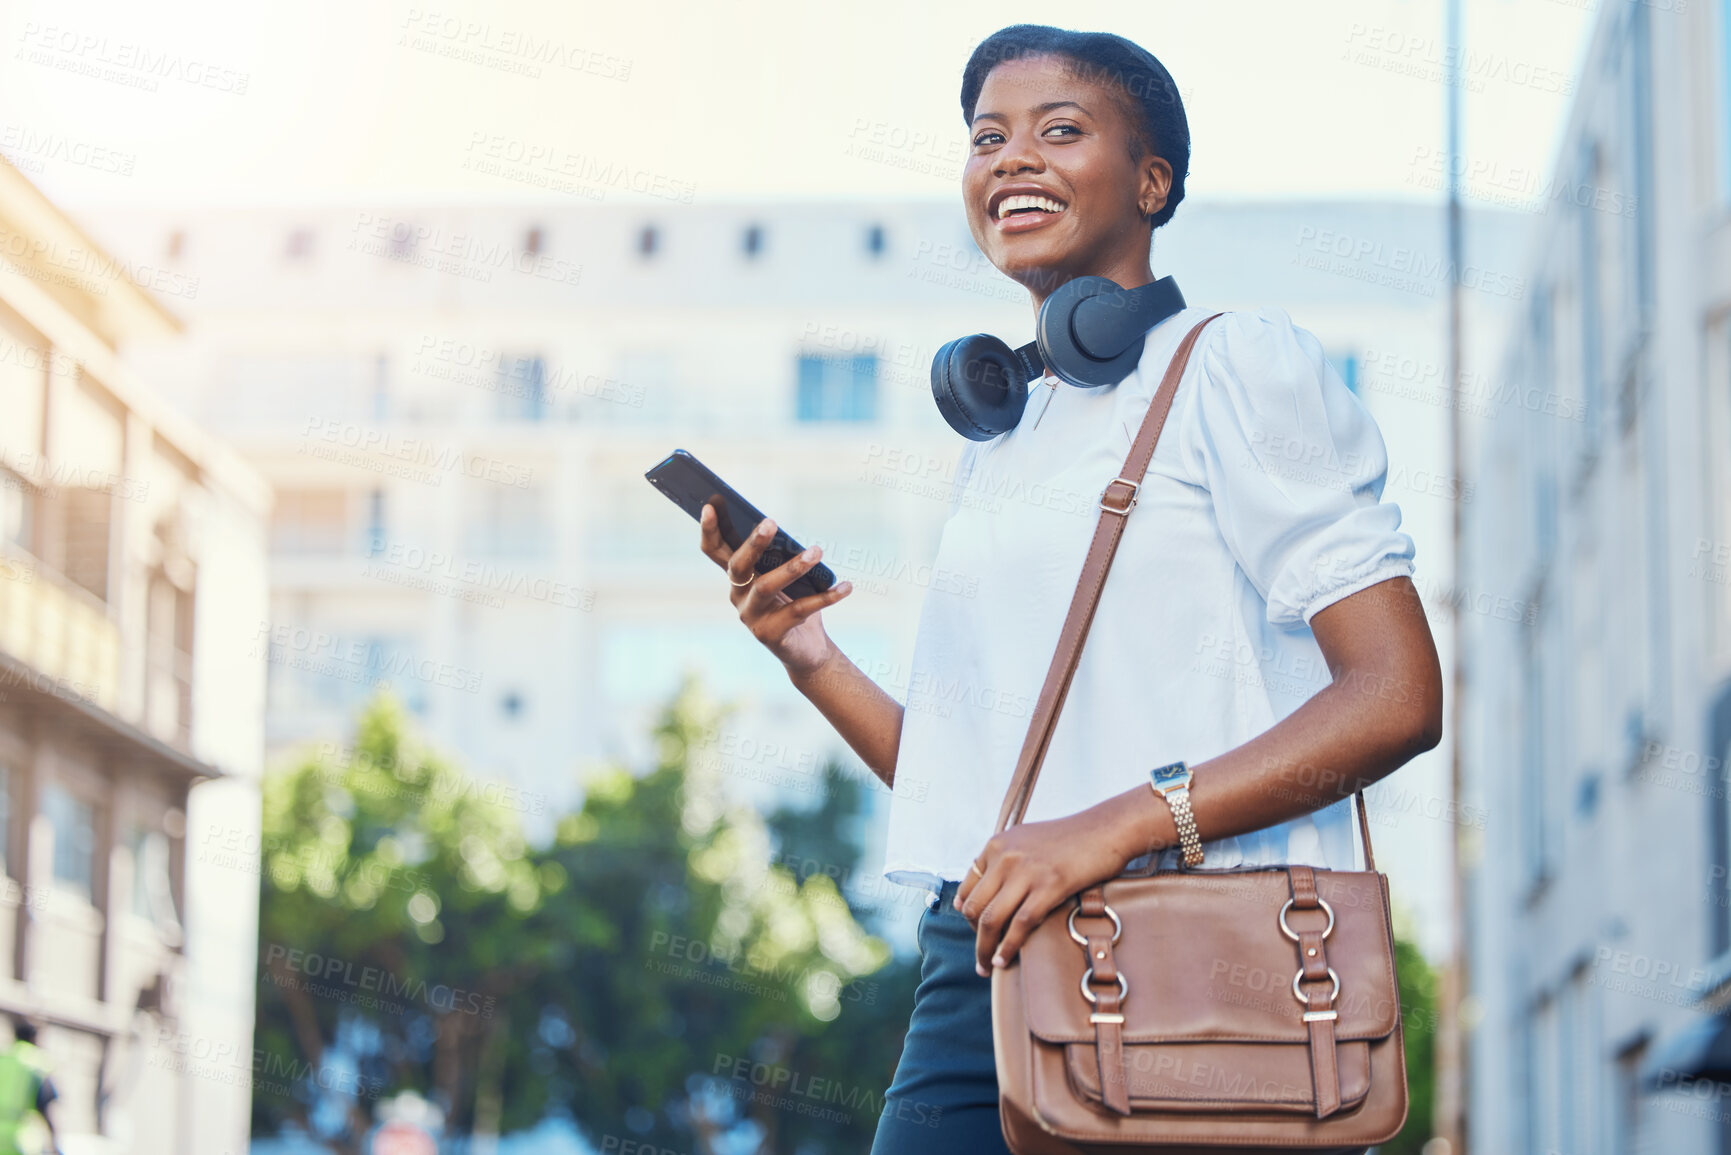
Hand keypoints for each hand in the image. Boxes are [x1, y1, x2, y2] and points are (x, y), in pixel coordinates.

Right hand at [698, 504, 852, 676]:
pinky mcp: (770, 635)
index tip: (710, 506)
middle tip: (770, 522)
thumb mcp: (786, 577)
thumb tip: (790, 535)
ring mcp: (751, 617)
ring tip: (817, 552)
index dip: (709, 530)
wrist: (806, 649)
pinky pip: (799, 610)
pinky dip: (825, 597)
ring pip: (766, 587)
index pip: (714, 551)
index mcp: (738, 577)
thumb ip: (781, 558)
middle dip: (753, 543)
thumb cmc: (795, 603)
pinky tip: (845, 587)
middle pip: (738, 566)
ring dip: (793, 567)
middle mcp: (738, 595)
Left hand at [953, 805, 1137, 976]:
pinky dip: (1008, 948)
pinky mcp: (1049, 886)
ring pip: (991, 919)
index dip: (968, 915)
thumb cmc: (1071, 839)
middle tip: (981, 956)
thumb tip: (982, 892)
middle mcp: (1005, 856)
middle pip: (974, 907)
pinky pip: (1020, 924)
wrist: (1107, 828)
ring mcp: (1026, 871)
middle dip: (974, 937)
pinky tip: (1004, 961)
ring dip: (984, 949)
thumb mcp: (1027, 840)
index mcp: (997, 844)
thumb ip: (1003, 861)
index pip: (967, 888)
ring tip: (986, 967)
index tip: (976, 931)